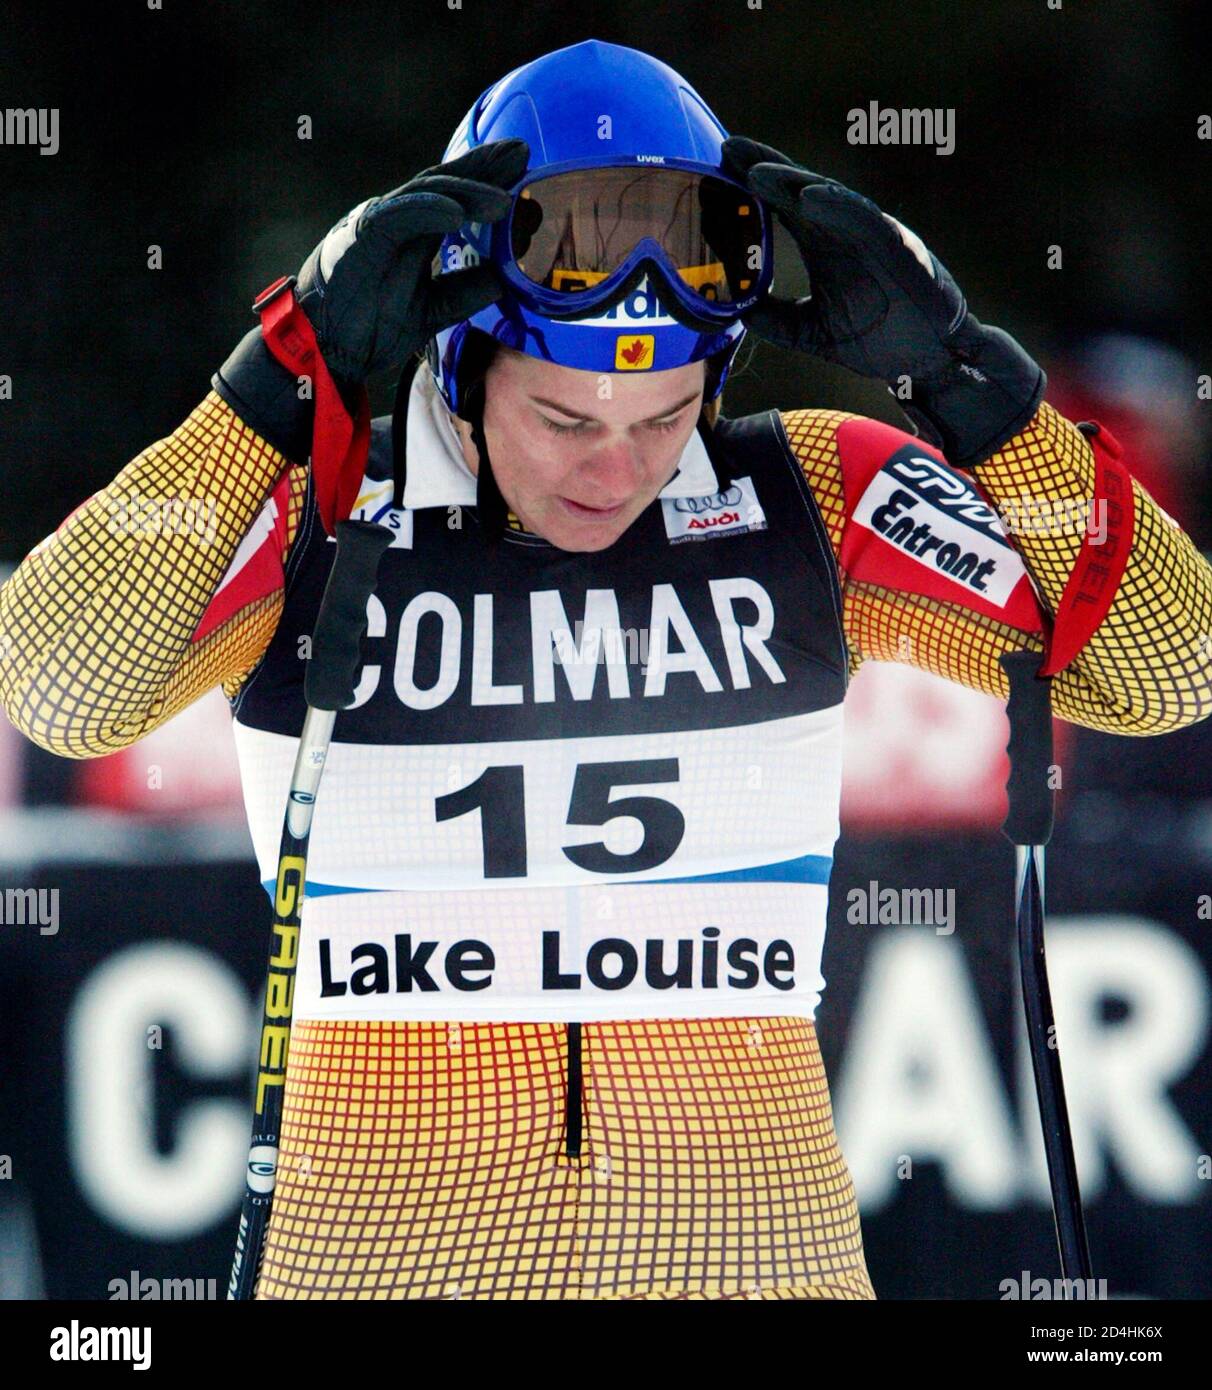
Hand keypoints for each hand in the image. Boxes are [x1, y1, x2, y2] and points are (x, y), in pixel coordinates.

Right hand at [295, 139, 528, 384]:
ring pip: (427, 194)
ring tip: (503, 201)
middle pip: (446, 184)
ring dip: (466, 191)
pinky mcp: (362, 238)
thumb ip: (462, 293)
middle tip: (522, 153)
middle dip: (484, 167)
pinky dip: (428, 209)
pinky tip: (457, 212)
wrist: (325, 349)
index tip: (523, 167)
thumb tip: (501, 282)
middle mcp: (398, 221)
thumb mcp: (431, 310)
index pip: (455, 198)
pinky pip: (399, 216)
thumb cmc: (368, 327)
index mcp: (413, 234)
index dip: (487, 180)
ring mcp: (379, 225)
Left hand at [722, 135, 1043, 465]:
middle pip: (801, 190)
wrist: (929, 363)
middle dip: (766, 168)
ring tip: (758, 170)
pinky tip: (810, 197)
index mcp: (825, 247)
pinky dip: (839, 208)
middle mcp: (846, 235)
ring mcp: (874, 238)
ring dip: (794, 182)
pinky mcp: (900, 250)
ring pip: (830, 200)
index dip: (755, 185)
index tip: (719, 167)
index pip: (784, 206)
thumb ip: (776, 321)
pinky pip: (866, 222)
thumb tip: (737, 312)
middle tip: (729, 149)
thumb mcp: (812, 333)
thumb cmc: (880, 342)